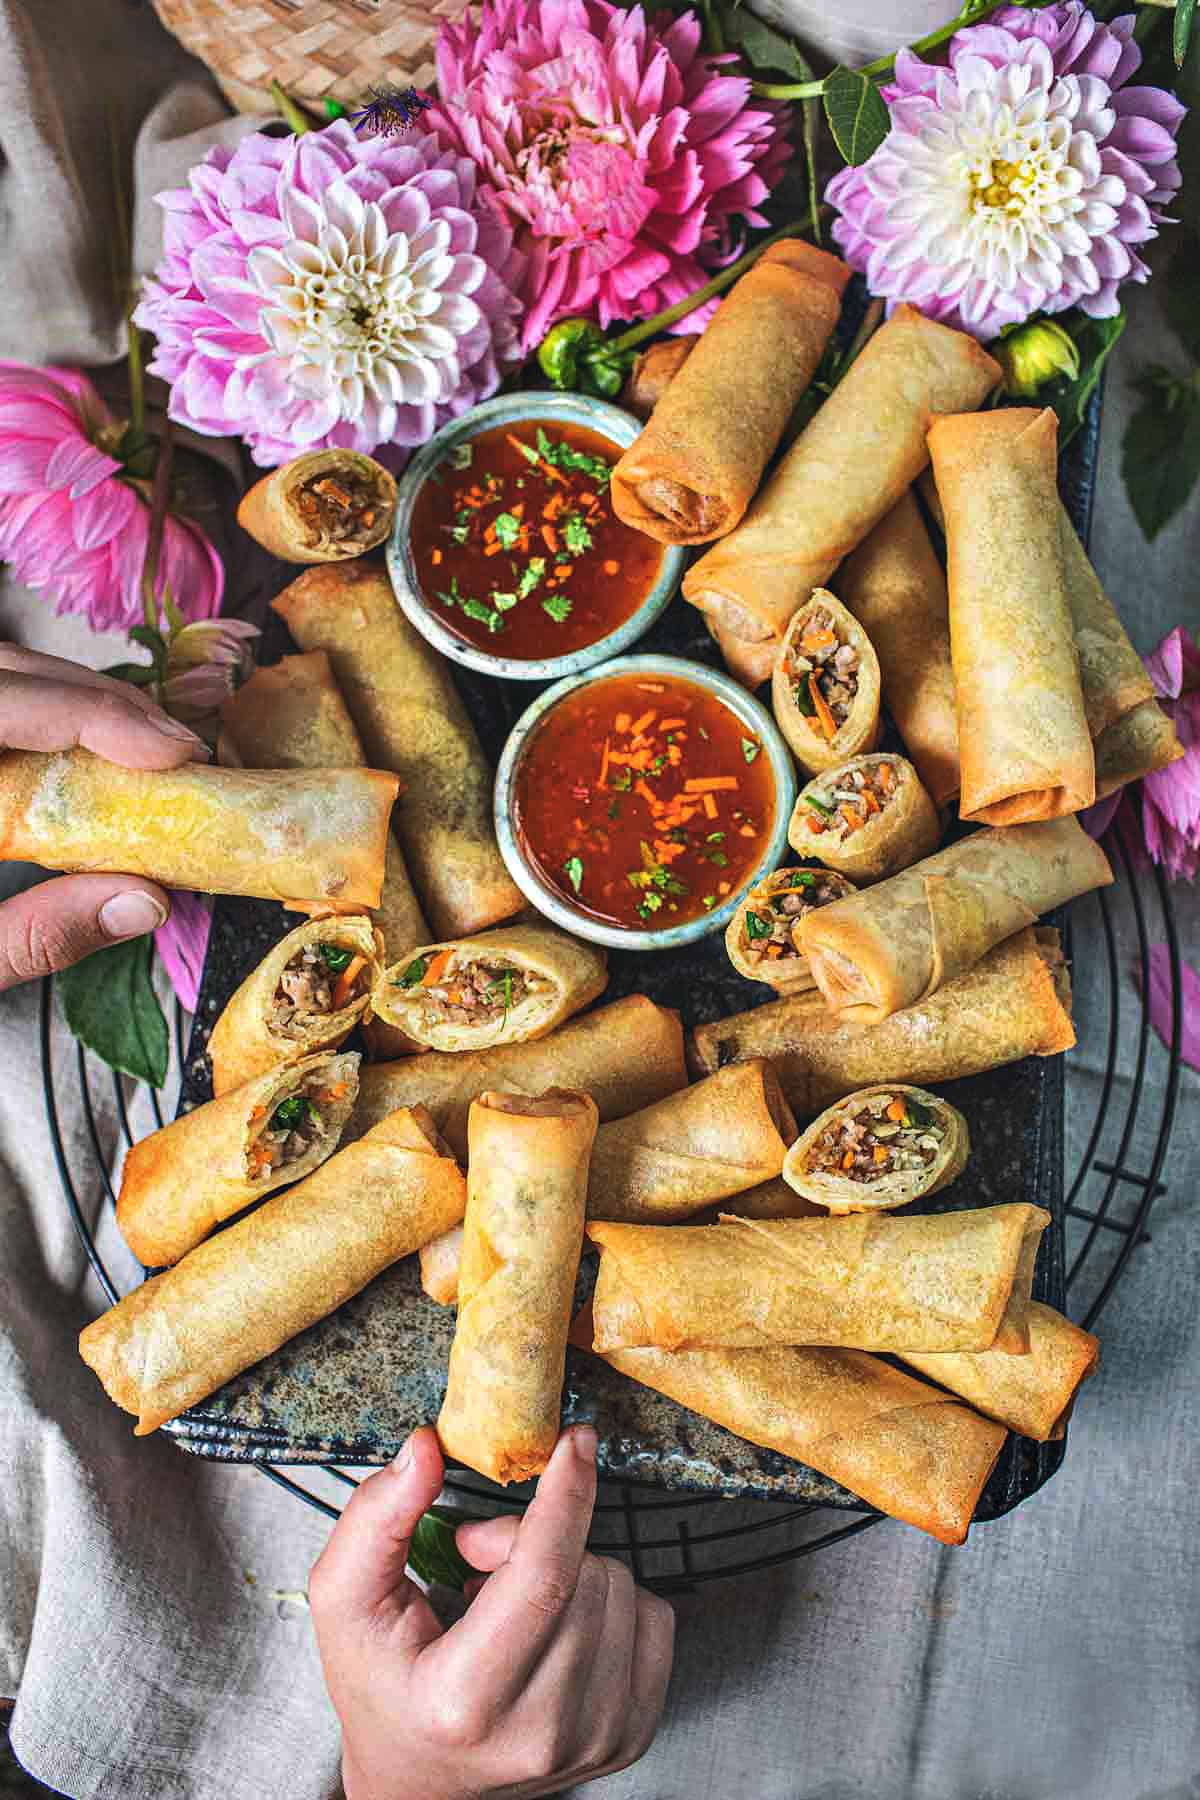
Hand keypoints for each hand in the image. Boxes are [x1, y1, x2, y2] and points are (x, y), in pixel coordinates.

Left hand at [0, 645, 207, 990]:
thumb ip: (34, 936)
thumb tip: (144, 902)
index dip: (87, 712)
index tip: (171, 751)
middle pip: (2, 672)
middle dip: (97, 700)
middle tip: (179, 751)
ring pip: (0, 674)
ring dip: (73, 700)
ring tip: (147, 750)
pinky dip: (43, 718)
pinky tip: (87, 757)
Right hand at [310, 1425, 674, 1799]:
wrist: (419, 1785)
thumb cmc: (383, 1689)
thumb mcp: (345, 1603)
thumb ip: (375, 1520)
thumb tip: (425, 1451)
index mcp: (464, 1700)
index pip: (542, 1578)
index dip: (566, 1497)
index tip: (575, 1443)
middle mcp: (540, 1731)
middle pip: (585, 1573)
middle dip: (539, 1535)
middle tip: (481, 1557)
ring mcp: (595, 1740)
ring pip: (624, 1587)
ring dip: (572, 1568)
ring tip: (512, 1602)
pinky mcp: (630, 1736)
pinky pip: (654, 1618)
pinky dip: (608, 1600)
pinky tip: (557, 1623)